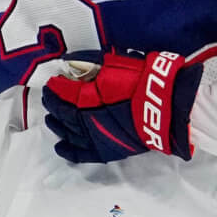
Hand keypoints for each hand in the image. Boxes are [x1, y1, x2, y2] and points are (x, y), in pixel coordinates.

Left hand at [41, 52, 202, 164]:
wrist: (167, 107)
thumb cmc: (145, 82)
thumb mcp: (116, 64)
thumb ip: (91, 63)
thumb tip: (71, 61)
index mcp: (87, 96)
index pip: (62, 92)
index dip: (55, 86)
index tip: (52, 81)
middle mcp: (86, 118)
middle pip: (61, 112)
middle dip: (52, 104)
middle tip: (48, 97)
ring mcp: (94, 136)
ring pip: (67, 132)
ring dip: (56, 124)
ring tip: (51, 119)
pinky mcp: (105, 150)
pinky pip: (80, 154)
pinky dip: (68, 151)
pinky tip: (60, 146)